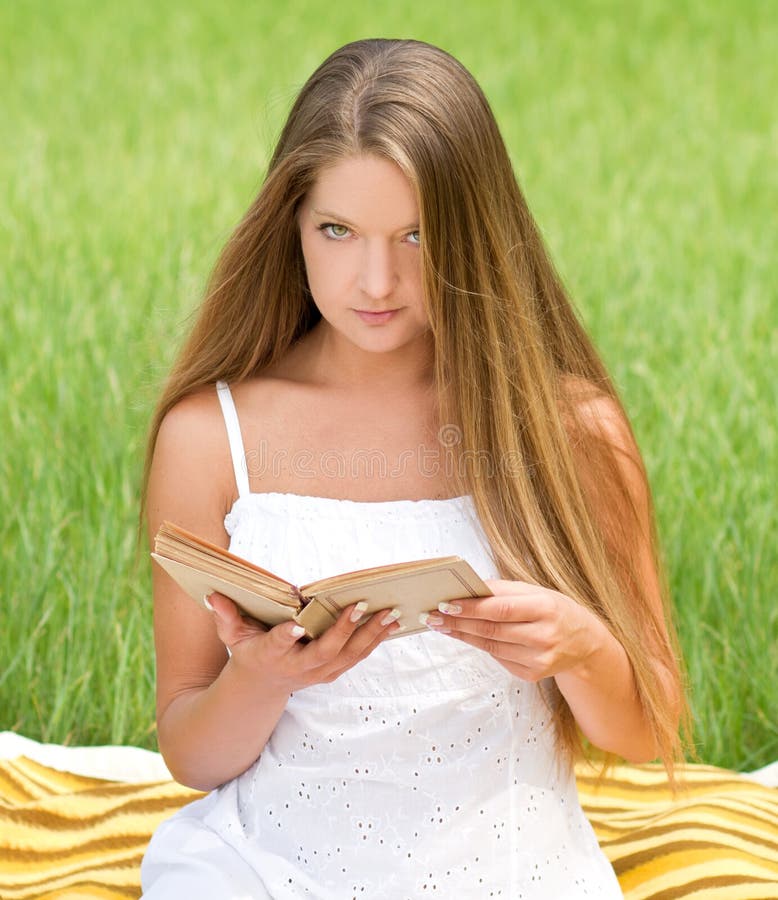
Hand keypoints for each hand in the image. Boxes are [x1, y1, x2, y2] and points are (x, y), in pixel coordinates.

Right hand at [206, 593, 400, 693]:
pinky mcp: (333, 671)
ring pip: (349, 655)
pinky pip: (358, 656)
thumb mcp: (232, 636)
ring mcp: (319, 672)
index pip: (277, 645)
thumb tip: (213, 594)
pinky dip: (377, 640)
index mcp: (271, 655)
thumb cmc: (249, 651)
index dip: (285, 637)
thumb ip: (225, 617)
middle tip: (362, 606)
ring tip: (391, 613)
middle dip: (345, 630)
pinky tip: (393, 623)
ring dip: (372, 635)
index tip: (294, 626)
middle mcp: (298, 667)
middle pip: (325, 651)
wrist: (263, 686)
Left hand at [424, 578, 606, 681]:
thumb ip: (503, 590)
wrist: (585, 644)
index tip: (445, 603)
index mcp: (545, 608)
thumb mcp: (536, 592)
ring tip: (440, 625)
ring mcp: (539, 659)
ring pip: (490, 646)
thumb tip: (468, 588)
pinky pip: (498, 658)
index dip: (471, 607)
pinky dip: (481, 646)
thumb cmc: (555, 611)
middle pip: (491, 630)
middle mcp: (544, 636)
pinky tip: (465, 636)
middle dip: (457, 622)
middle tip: (431, 616)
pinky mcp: (532, 675)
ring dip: (462, 635)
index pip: (500, 609)